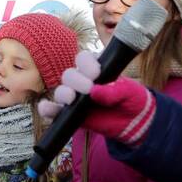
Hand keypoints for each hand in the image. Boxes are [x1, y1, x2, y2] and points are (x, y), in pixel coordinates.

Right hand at [38, 50, 154, 144]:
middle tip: (88, 89)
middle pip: (70, 74)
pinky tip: (48, 109)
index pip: (83, 59)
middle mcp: (82, 80)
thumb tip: (95, 91)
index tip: (97, 73)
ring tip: (72, 99)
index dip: (87, 64)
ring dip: (64, 93)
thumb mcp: (130, 92)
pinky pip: (54, 110)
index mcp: (96, 68)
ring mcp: (75, 97)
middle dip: (76, 80)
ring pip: (61, 90)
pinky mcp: (71, 114)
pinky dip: (48, 109)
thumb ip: (115, 90)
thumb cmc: (131, 100)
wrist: (134, 122)